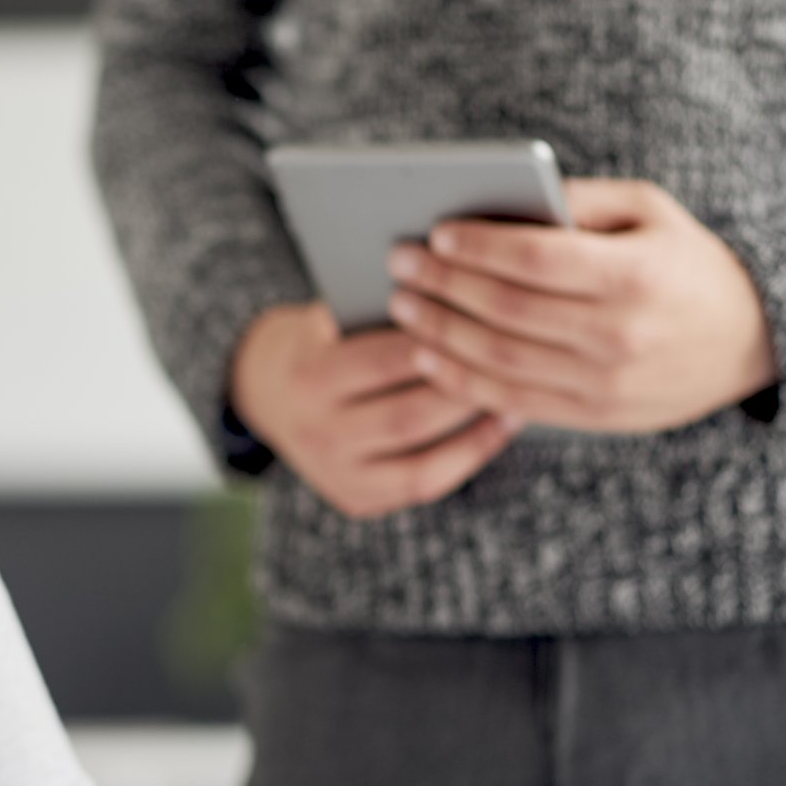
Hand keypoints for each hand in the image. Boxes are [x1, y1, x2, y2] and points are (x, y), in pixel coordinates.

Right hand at [229, 301, 520, 519]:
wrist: (269, 391)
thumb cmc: (322, 337)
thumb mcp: (332, 314)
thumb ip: (380, 311)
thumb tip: (461, 286)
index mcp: (308, 377)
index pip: (385, 362)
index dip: (441, 342)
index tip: (488, 321)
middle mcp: (317, 433)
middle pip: (407, 416)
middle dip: (465, 390)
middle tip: (515, 364)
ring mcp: (335, 473)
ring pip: (421, 458)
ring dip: (475, 425)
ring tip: (516, 391)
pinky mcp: (355, 499)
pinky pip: (423, 484)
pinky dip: (468, 456)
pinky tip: (500, 424)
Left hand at [385, 178, 779, 432]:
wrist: (752, 342)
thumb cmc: (686, 262)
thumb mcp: (651, 211)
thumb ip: (580, 201)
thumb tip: (503, 197)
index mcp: (634, 275)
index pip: (534, 259)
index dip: (477, 247)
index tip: (434, 233)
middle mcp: (619, 335)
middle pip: (506, 310)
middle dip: (442, 285)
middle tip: (397, 263)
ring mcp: (606, 384)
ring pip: (499, 362)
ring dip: (440, 335)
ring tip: (401, 308)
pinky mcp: (596, 417)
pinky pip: (513, 400)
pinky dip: (463, 380)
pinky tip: (429, 356)